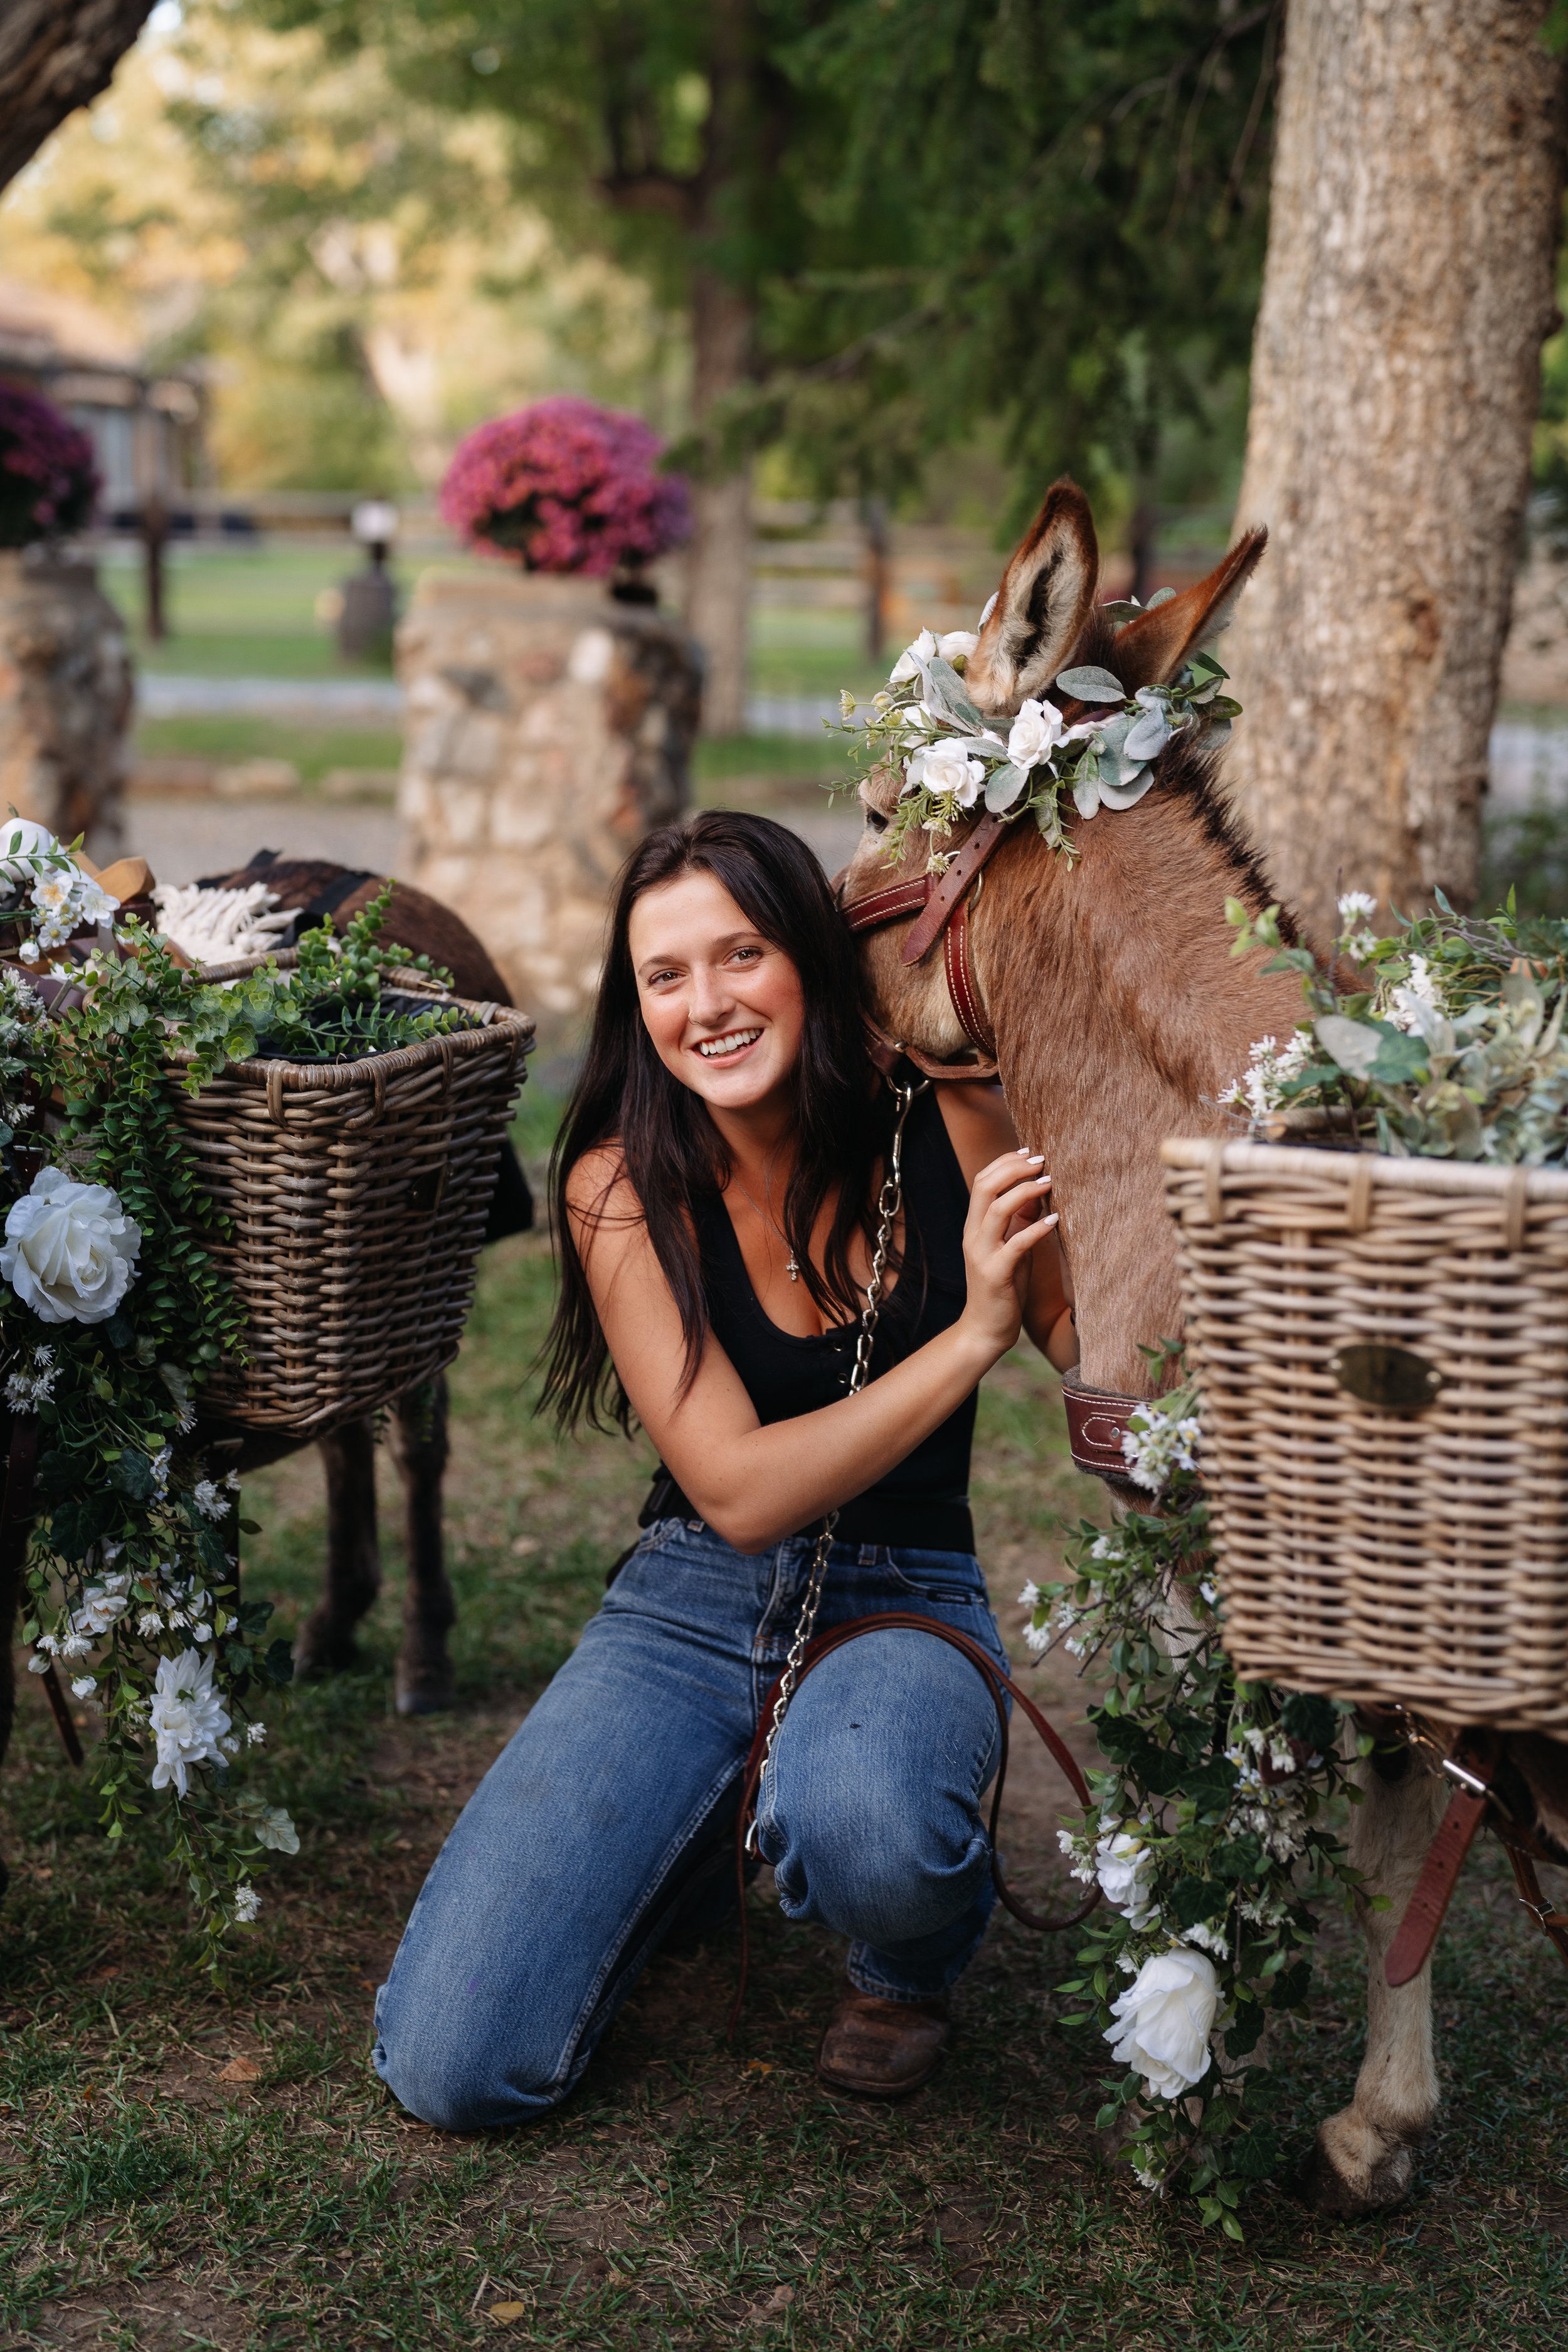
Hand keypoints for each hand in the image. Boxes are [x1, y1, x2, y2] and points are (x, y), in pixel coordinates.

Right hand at [956, 1151, 1057, 1365]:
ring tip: (1049, 1182)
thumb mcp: (1011, 1247)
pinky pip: (1016, 1244)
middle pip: (985, 1187)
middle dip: (1014, 1168)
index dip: (1004, 1162)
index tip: (1030, 1152)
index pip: (981, 1181)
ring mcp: (982, 1254)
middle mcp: (973, 1236)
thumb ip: (1019, 1220)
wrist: (985, 1329)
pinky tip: (1055, 1219)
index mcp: (973, 1226)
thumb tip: (1037, 1192)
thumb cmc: (1003, 1287)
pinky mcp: (996, 1274)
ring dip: (1025, 1191)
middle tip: (1041, 1160)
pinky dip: (1036, 1228)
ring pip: (997, 1210)